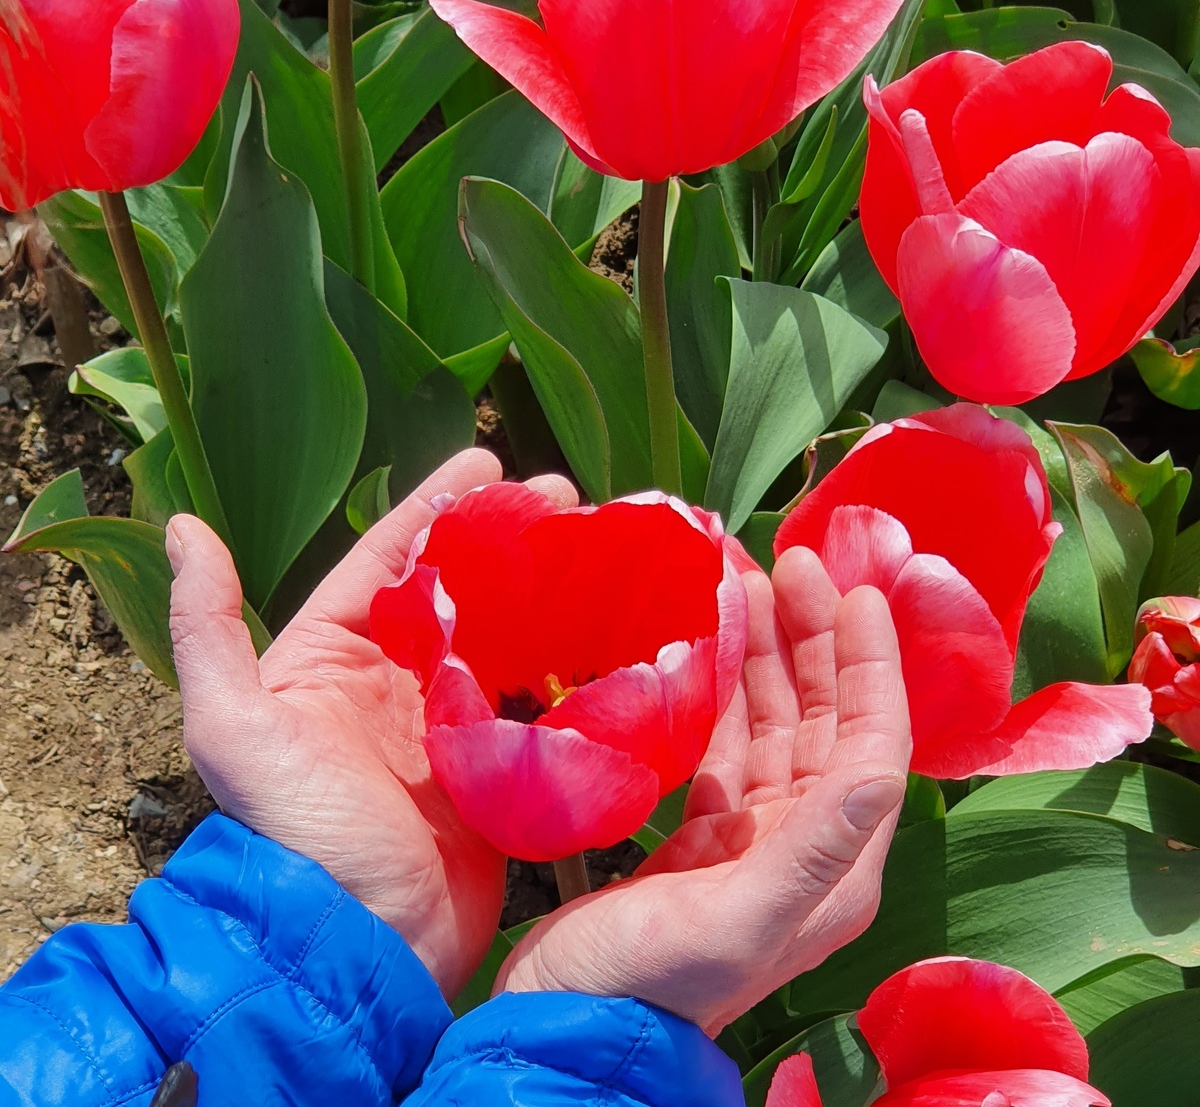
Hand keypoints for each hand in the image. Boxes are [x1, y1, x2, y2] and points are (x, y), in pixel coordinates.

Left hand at [167, 450, 577, 998]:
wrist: (358, 945)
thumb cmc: (295, 831)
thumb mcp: (235, 725)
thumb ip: (208, 626)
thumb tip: (183, 527)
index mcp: (337, 657)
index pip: (391, 558)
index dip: (438, 506)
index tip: (489, 465)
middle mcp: (397, 682)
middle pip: (463, 588)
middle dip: (511, 539)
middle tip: (567, 501)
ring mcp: (453, 725)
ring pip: (508, 637)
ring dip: (549, 594)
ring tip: (599, 553)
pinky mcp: (498, 768)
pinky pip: (539, 703)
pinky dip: (570, 669)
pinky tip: (612, 637)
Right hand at [497, 546, 911, 1034]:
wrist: (568, 1025)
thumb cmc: (649, 979)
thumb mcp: (737, 920)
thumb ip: (814, 851)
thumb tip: (883, 772)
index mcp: (836, 867)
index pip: (871, 743)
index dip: (871, 665)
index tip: (854, 591)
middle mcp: (805, 846)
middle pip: (824, 721)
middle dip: (815, 640)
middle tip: (791, 563)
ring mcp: (751, 838)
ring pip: (773, 724)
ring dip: (768, 655)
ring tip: (750, 584)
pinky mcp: (701, 835)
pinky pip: (726, 744)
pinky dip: (722, 692)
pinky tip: (711, 647)